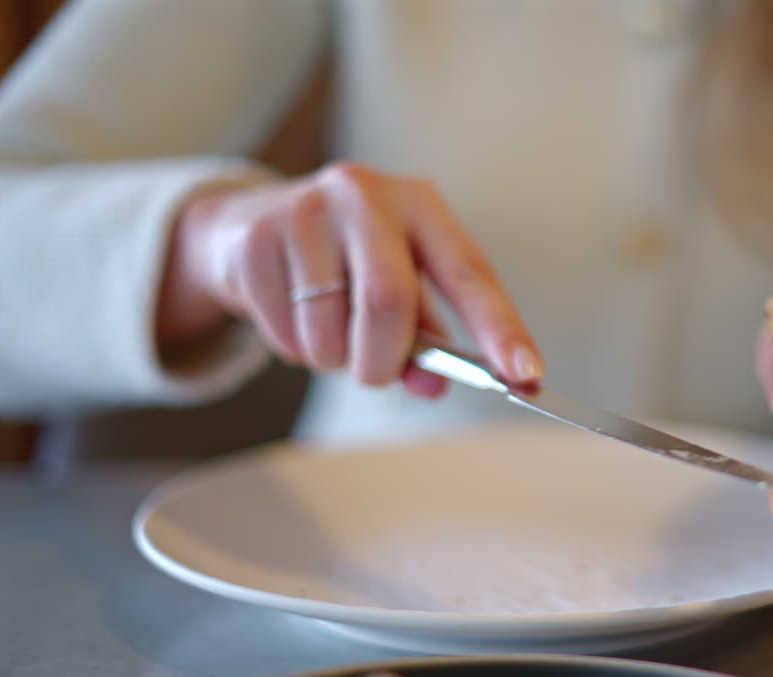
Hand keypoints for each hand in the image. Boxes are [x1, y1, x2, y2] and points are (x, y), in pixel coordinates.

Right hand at [158, 162, 542, 396]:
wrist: (247, 224)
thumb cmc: (346, 259)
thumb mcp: (397, 284)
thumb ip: (423, 338)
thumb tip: (434, 385)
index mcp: (419, 205)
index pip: (469, 273)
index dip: (500, 328)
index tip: (525, 373)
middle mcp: (367, 195)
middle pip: (389, 302)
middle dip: (384, 359)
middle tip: (376, 373)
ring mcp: (307, 211)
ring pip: (331, 329)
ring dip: (334, 358)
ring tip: (328, 332)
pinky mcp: (258, 237)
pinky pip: (286, 332)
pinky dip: (295, 348)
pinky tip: (291, 313)